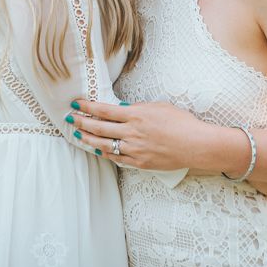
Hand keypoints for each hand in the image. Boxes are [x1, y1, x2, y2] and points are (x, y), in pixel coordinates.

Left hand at [67, 99, 210, 169]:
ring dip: (89, 139)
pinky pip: (116, 158)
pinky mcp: (139, 162)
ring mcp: (134, 149)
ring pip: (103, 144)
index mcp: (136, 115)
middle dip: (82, 122)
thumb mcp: (159, 107)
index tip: (77, 103)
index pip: (104, 110)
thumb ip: (140, 108)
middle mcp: (131, 132)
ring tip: (79, 134)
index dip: (87, 106)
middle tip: (71, 118)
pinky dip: (105, 153)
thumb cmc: (181, 122)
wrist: (195, 144)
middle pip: (99, 127)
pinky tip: (98, 149)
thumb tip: (125, 109)